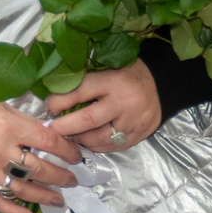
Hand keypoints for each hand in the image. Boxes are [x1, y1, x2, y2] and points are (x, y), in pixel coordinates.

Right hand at [0, 82, 81, 212]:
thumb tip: (51, 136)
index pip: (49, 143)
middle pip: (39, 169)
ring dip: (43, 196)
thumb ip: (25, 122)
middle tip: (72, 180)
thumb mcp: (2, 103)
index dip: (68, 151)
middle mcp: (0, 150)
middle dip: (61, 177)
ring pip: (21, 188)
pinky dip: (12, 210)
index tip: (77, 156)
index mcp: (10, 127)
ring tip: (58, 199)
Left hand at [45, 64, 163, 153]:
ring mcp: (133, 123)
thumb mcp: (108, 65)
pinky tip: (84, 142)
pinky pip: (111, 147)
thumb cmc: (128, 72)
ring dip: (78, 139)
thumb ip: (85, 76)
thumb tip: (54, 89)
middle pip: (88, 120)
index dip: (59, 102)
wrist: (162, 85)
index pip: (80, 92)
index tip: (49, 107)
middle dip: (64, 127)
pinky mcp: (137, 136)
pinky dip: (95, 146)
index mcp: (114, 81)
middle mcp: (125, 103)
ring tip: (66, 136)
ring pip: (99, 138)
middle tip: (50, 129)